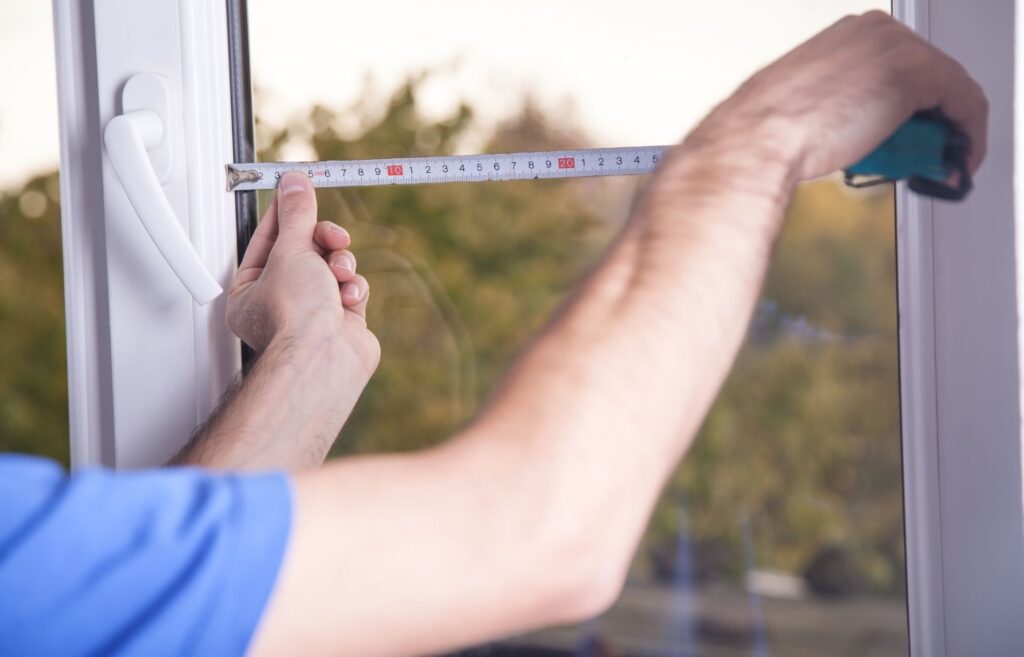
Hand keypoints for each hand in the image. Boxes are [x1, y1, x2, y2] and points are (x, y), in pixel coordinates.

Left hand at [227, 171, 379, 377]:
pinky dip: (353, 288)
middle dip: (323, 242)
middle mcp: (278, 304)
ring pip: (332, 267)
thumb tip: (294, 183)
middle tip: (332, 236)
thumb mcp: (291, 249)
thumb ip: (296, 213)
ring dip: (340, 264)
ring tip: (340, 273)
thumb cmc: (294, 317)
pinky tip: (348, 297)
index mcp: (250, 290)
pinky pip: (350, 289)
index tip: (298, 190)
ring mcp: (310, 315)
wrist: (325, 357)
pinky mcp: (340, 323)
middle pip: (304, 252)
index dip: (285, 213)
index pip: (267, 240)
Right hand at [687, 11, 987, 182]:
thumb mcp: (805, 108)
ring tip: (936, 165)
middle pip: (930, 74)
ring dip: (950, 131)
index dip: (915, 107)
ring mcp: (896, 48)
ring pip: (950, 89)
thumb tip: (861, 129)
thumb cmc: (764, 134)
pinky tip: (958, 162)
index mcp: (846, 35)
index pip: (901, 65)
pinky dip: (969, 135)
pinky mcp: (914, 75)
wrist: (755, 143)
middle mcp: (874, 30)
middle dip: (934, 119)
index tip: (913, 134)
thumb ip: (840, 105)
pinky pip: (965, 105)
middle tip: (928, 154)